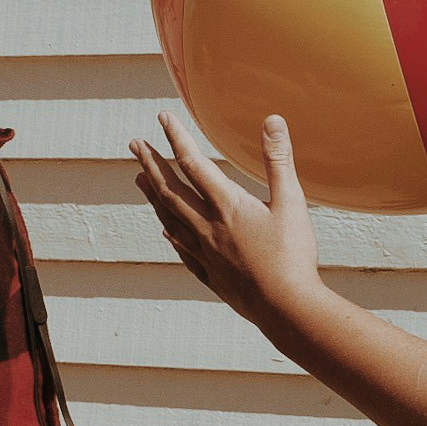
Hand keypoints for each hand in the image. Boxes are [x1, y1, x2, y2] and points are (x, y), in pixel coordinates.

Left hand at [130, 112, 321, 333]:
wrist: (285, 308)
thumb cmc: (292, 255)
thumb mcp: (292, 202)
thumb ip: (278, 160)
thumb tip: (272, 120)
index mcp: (227, 206)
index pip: (193, 163)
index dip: (176, 138)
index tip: (162, 117)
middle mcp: (208, 227)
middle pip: (170, 190)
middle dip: (151, 164)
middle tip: (133, 144)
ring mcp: (205, 253)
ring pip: (170, 218)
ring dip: (153, 195)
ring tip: (139, 179)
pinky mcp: (211, 274)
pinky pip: (182, 249)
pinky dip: (171, 234)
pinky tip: (165, 231)